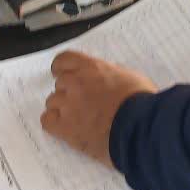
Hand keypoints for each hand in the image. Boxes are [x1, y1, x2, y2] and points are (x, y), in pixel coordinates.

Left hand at [41, 51, 156, 164]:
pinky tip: (66, 129)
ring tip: (78, 120)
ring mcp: (68, 105)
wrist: (140, 129)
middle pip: (60, 84)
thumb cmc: (142, 103)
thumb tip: (103, 78)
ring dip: (62, 109)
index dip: (62, 68)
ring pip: (53, 102)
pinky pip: (47, 121)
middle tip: (82, 104)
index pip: (64, 60)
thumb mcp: (130, 77)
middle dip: (69, 92)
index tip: (64, 74)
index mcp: (91, 67)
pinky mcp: (65, 128)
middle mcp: (75, 83)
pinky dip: (54, 124)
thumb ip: (110, 74)